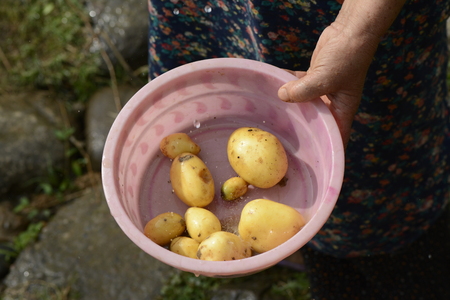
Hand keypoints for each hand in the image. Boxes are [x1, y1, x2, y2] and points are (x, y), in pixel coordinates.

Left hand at [278, 0, 404, 146]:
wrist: (351, 31)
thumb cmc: (348, 57)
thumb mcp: (326, 78)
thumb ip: (304, 90)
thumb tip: (281, 96)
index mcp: (342, 110)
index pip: (336, 137)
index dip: (326, 150)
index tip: (311, 161)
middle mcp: (332, 104)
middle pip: (315, 122)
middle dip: (301, 129)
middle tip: (282, 139)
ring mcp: (322, 90)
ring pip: (303, 103)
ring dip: (290, 105)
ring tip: (272, 115)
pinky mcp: (313, 77)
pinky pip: (298, 86)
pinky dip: (288, 85)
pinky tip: (274, 86)